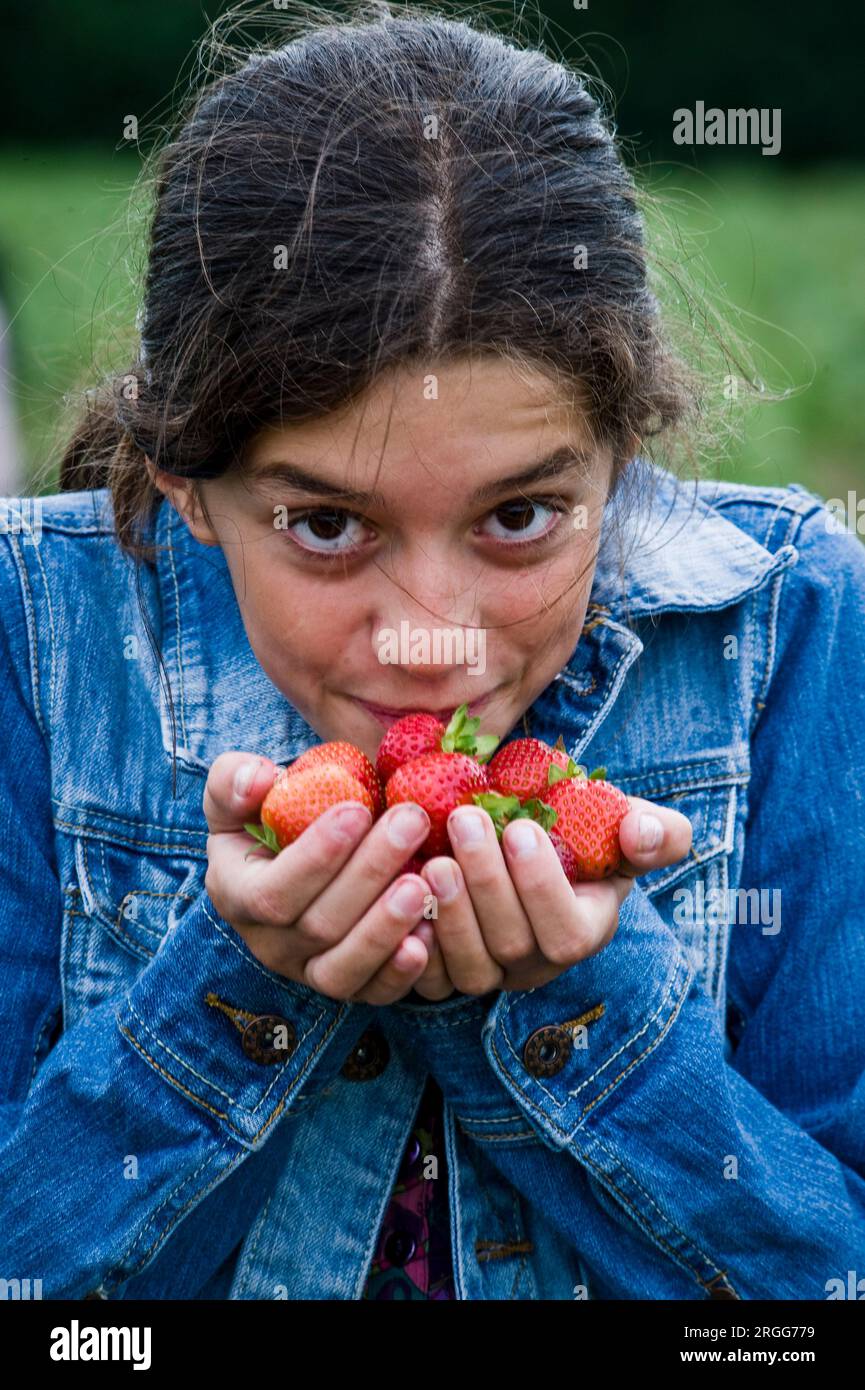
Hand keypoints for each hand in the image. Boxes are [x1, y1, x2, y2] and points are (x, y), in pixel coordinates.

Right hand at [203, 751, 440, 1003]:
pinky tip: (431, 932)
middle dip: (369, 872)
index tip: (358, 808)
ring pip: (344, 968)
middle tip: (413, 820)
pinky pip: (374, 992)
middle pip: (319, 925)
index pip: (272, 891)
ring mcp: (309, 971)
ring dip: (386, 927)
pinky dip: (402, 971)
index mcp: (236, 896)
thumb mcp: (238, 792)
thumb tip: (260, 780)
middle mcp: (270, 944)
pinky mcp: (351, 985)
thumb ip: (235, 780)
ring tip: (424, 882)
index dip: (316, 855)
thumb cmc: (268, 818)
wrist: (295, 858)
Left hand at [407, 797, 693, 998]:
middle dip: (487, 883)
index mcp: (585, 930)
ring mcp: (490, 974)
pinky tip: (402, 895)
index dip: (541, 884)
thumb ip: (658, 833)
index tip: (519, 827)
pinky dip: (412, 944)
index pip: (567, 931)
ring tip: (434, 857)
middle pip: (513, 945)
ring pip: (469, 967)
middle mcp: (538, 964)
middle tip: (464, 820)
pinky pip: (426, 978)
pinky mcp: (445, 973)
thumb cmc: (581, 834)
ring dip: (450, 912)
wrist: (527, 846)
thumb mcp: (627, 825)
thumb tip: (641, 835)